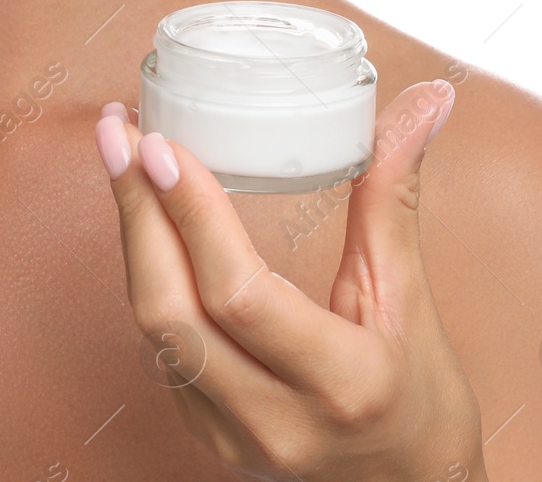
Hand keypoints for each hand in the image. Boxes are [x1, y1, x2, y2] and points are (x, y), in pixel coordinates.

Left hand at [95, 81, 485, 480]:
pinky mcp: (205, 438)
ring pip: (153, 332)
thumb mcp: (412, 300)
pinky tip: (143, 220)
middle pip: (172, 312)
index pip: (239, 295)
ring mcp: (232, 438)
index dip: (192, 216)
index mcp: (341, 383)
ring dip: (131, 238)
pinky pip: (159, 351)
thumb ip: (393, 197)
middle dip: (135, 211)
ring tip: (121, 158)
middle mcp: (276, 422)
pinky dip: (146, 277)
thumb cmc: (423, 405)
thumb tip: (424, 102)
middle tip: (118, 130)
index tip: (158, 143)